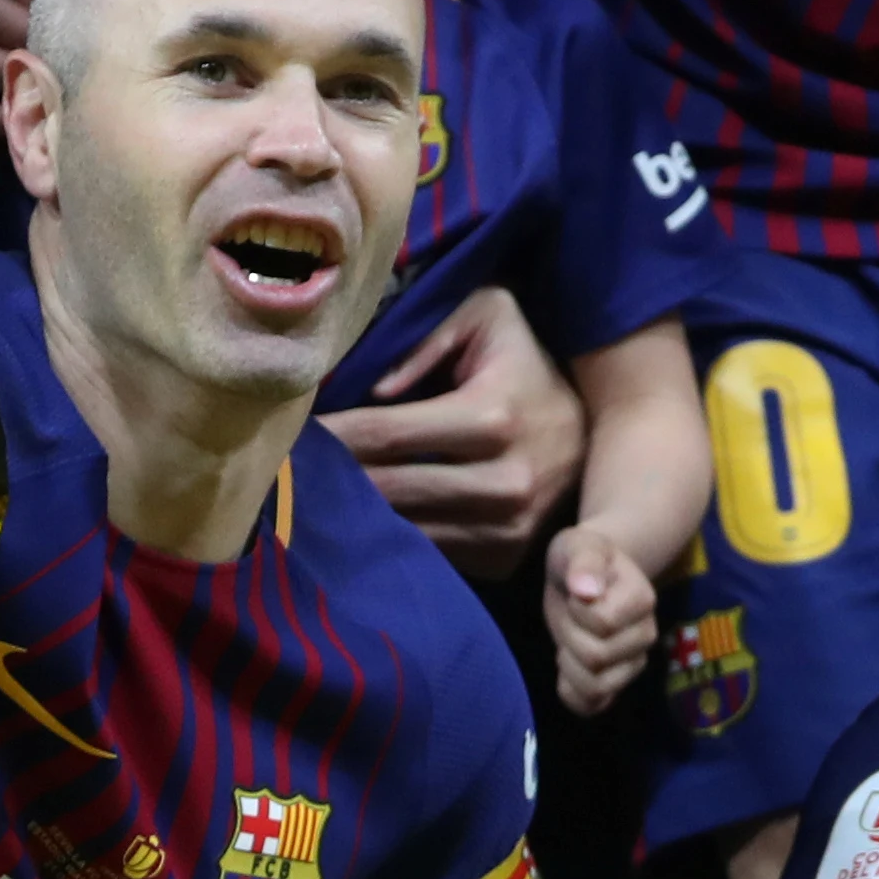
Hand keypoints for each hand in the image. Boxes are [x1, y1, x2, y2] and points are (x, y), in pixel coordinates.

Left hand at [316, 288, 586, 578]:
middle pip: (384, 488)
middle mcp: (502, 483)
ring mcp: (504, 530)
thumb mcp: (491, 318)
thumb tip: (375, 388)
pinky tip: (358, 523)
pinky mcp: (501, 560)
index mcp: (491, 418)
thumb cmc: (527, 366)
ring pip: (401, 529)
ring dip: (351, 515)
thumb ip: (429, 335)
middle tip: (282, 473)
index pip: (382, 434)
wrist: (596, 436)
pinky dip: (389, 539)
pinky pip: (427, 552)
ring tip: (308, 500)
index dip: (327, 436)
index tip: (289, 435)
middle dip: (329, 480)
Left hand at [543, 524, 653, 713]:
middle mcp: (645, 636)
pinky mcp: (615, 683)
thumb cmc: (580, 557)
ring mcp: (632, 663)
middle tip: (570, 614)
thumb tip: (586, 589)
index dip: (577, 610)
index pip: (603, 625)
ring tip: (570, 637)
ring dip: (568, 664)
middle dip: (569, 635)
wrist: (584, 574)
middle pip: (596, 658)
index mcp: (642, 600)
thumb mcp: (576, 545)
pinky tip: (565, 667)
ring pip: (595, 687)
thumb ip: (583, 561)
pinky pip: (592, 707)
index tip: (577, 593)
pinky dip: (571, 693)